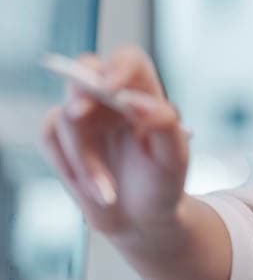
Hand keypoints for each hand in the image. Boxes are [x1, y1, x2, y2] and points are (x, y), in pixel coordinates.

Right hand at [40, 45, 189, 240]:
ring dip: (83, 157)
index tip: (110, 90)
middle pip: (85, 69)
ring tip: (107, 190)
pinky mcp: (61, 136)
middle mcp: (110, 97)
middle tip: (80, 112)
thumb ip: (164, 124)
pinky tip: (92, 187)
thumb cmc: (163, 182)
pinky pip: (49, 137)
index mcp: (144, 93)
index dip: (117, 67)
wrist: (141, 218)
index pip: (128, 60)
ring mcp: (83, 115)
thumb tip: (136, 102)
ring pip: (66, 115)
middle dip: (79, 89)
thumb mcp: (175, 157)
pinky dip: (67, 165)